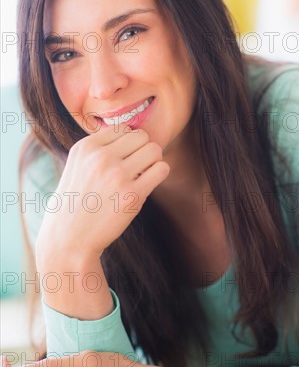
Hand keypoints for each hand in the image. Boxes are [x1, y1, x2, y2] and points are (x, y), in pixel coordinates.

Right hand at [37, 124, 169, 260]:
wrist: (70, 238)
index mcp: (86, 147)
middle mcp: (101, 157)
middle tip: (136, 167)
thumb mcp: (79, 165)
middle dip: (143, 150)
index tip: (122, 160)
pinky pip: (161, 169)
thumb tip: (135, 133)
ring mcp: (117, 175)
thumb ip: (102, 147)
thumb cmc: (78, 200)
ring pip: (154, 150)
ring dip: (153, 161)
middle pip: (142, 136)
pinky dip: (159, 174)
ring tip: (142, 175)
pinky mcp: (132, 195)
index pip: (123, 128)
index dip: (128, 144)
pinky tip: (147, 184)